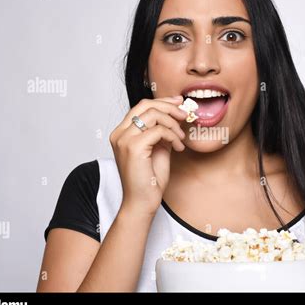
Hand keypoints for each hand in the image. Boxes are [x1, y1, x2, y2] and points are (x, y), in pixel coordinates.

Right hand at [109, 96, 187, 216]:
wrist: (142, 202)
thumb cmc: (149, 180)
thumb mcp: (158, 149)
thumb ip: (162, 132)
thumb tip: (176, 116)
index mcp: (122, 133)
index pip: (141, 106)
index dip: (162, 102)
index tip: (179, 104)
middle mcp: (119, 133)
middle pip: (146, 105)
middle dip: (169, 107)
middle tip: (185, 115)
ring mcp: (124, 139)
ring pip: (153, 114)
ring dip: (173, 124)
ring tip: (181, 138)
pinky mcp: (133, 147)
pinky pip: (159, 130)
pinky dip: (173, 136)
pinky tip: (178, 147)